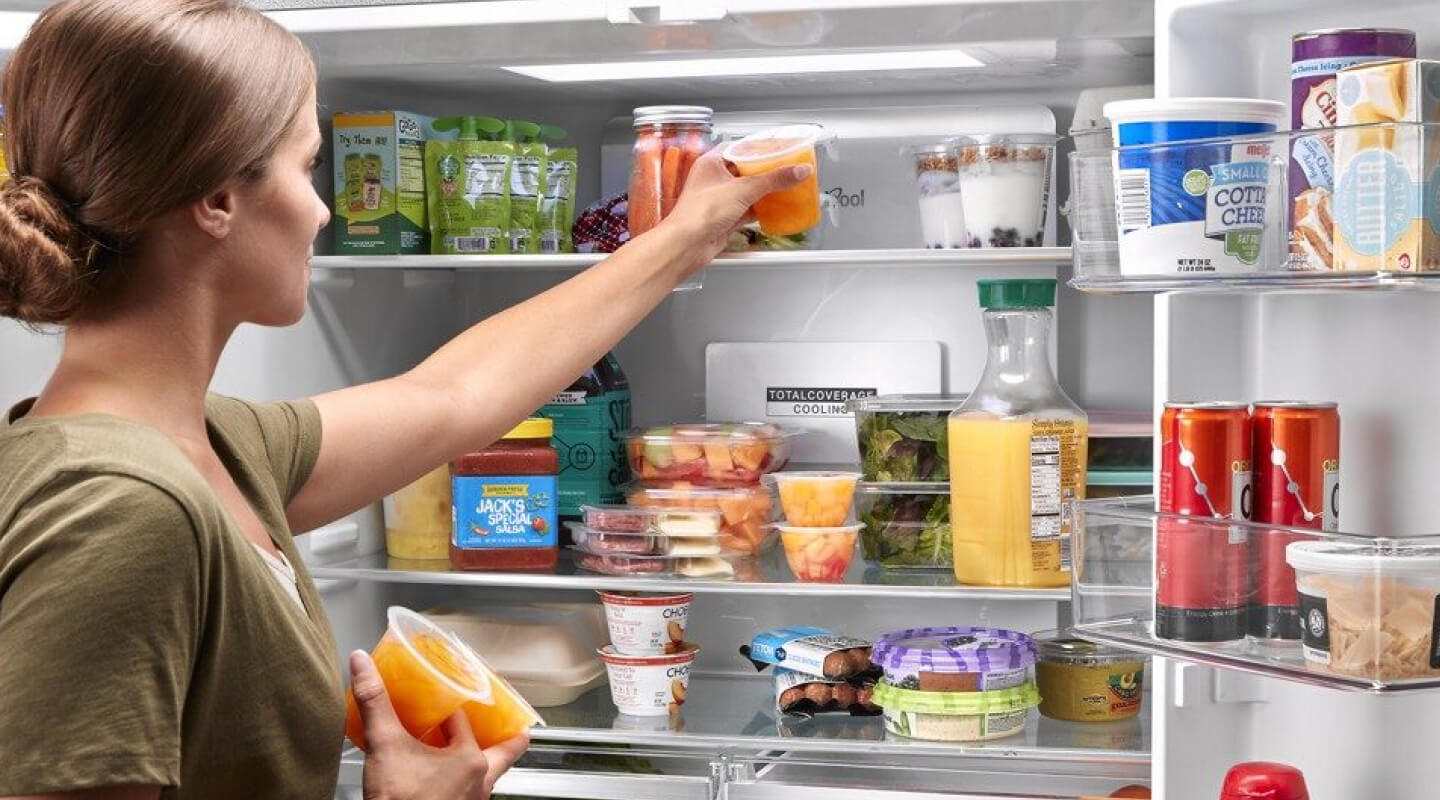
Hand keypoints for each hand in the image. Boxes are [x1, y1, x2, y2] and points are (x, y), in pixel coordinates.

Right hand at [350, 651, 529, 799]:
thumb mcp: (385, 745)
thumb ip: (374, 702)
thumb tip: (363, 665)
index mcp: (471, 760)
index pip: (466, 719)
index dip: (451, 704)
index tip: (444, 695)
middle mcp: (481, 783)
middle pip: (506, 751)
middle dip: (506, 735)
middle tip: (506, 720)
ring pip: (490, 774)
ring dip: (483, 758)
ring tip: (472, 746)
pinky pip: (471, 792)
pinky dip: (464, 780)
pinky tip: (445, 778)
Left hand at [657, 147, 812, 270]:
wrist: (687, 245)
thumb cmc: (700, 213)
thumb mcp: (743, 189)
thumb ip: (773, 180)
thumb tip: (798, 170)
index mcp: (711, 163)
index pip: (738, 148)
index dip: (758, 147)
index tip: (777, 148)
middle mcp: (713, 180)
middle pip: (745, 170)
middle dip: (765, 170)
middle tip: (785, 167)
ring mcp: (719, 200)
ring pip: (747, 190)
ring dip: (765, 190)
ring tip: (785, 185)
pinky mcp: (724, 218)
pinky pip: (747, 209)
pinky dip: (760, 209)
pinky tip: (774, 208)